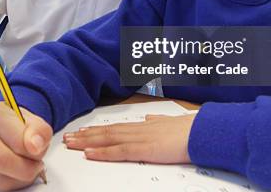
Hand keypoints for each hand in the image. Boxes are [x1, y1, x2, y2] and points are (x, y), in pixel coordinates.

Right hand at [0, 102, 52, 189]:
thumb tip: (35, 146)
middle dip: (26, 169)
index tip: (39, 152)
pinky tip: (13, 170)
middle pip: (2, 161)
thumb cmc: (17, 124)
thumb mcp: (34, 120)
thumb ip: (40, 131)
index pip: (17, 142)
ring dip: (20, 179)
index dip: (34, 152)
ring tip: (26, 166)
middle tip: (37, 165)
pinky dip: (10, 182)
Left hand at [63, 113, 195, 163]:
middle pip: (106, 132)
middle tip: (68, 137)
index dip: (97, 129)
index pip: (115, 127)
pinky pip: (119, 151)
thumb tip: (150, 117)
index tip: (82, 130)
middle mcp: (138, 129)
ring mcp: (140, 138)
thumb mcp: (170, 122)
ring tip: (72, 144)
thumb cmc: (190, 129)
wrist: (202, 131)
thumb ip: (158, 121)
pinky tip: (90, 153)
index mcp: (143, 125)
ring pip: (108, 139)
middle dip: (86, 135)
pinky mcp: (145, 149)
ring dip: (88, 142)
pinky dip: (102, 152)